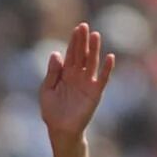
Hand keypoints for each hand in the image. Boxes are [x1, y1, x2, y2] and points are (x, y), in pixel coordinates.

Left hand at [39, 22, 114, 141]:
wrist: (60, 130)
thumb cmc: (52, 112)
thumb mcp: (47, 91)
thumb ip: (52, 73)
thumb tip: (56, 53)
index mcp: (65, 74)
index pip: (71, 54)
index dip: (74, 42)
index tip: (77, 28)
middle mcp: (78, 76)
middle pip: (81, 55)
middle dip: (83, 41)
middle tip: (84, 26)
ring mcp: (87, 83)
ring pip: (91, 63)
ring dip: (94, 50)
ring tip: (95, 36)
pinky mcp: (95, 93)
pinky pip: (102, 79)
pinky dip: (106, 69)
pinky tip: (110, 57)